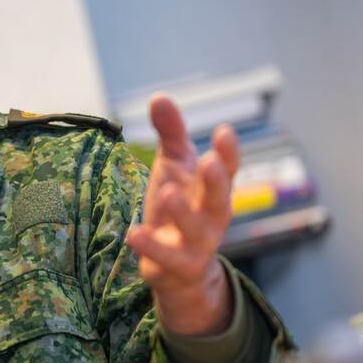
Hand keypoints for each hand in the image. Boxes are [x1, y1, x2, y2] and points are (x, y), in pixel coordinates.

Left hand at [125, 95, 239, 336]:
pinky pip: (166, 258)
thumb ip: (170, 134)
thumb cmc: (178, 206)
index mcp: (213, 188)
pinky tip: (134, 233)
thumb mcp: (174, 166)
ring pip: (195, 230)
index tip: (224, 132)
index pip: (228, 169)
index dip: (228, 152)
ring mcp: (197, 244)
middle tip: (209, 162)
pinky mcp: (177, 266)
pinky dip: (151, 247)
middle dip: (217, 182)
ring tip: (168, 192)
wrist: (175, 266)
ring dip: (182, 212)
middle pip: (220, 199)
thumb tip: (159, 96)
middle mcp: (212, 216)